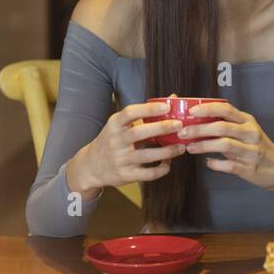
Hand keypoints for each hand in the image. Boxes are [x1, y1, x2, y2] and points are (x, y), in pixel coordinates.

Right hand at [71, 98, 186, 194]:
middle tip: (179, 125)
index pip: (130, 113)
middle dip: (161, 128)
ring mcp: (120, 159)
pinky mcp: (126, 175)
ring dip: (167, 151)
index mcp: (115, 125)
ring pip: (147, 155)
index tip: (166, 106)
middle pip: (139, 133)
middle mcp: (116, 141)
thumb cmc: (112, 140)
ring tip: (181, 146)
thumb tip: (172, 98)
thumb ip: (144, 113)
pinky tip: (168, 162)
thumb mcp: (120, 124)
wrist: (92, 166)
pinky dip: (162, 168)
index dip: (148, 109)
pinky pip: (148, 174)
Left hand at [179, 101, 273, 190]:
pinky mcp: (249, 168)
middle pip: (221, 127)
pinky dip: (215, 164)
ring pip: (223, 145)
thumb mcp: (247, 130)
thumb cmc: (258, 147)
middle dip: (198, 129)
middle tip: (182, 132)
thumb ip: (227, 125)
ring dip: (203, 146)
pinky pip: (227, 165)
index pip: (226, 109)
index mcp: (248, 121)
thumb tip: (199, 121)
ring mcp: (250, 151)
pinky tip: (207, 162)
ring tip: (189, 148)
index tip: (190, 111)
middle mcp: (250, 133)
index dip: (207, 108)